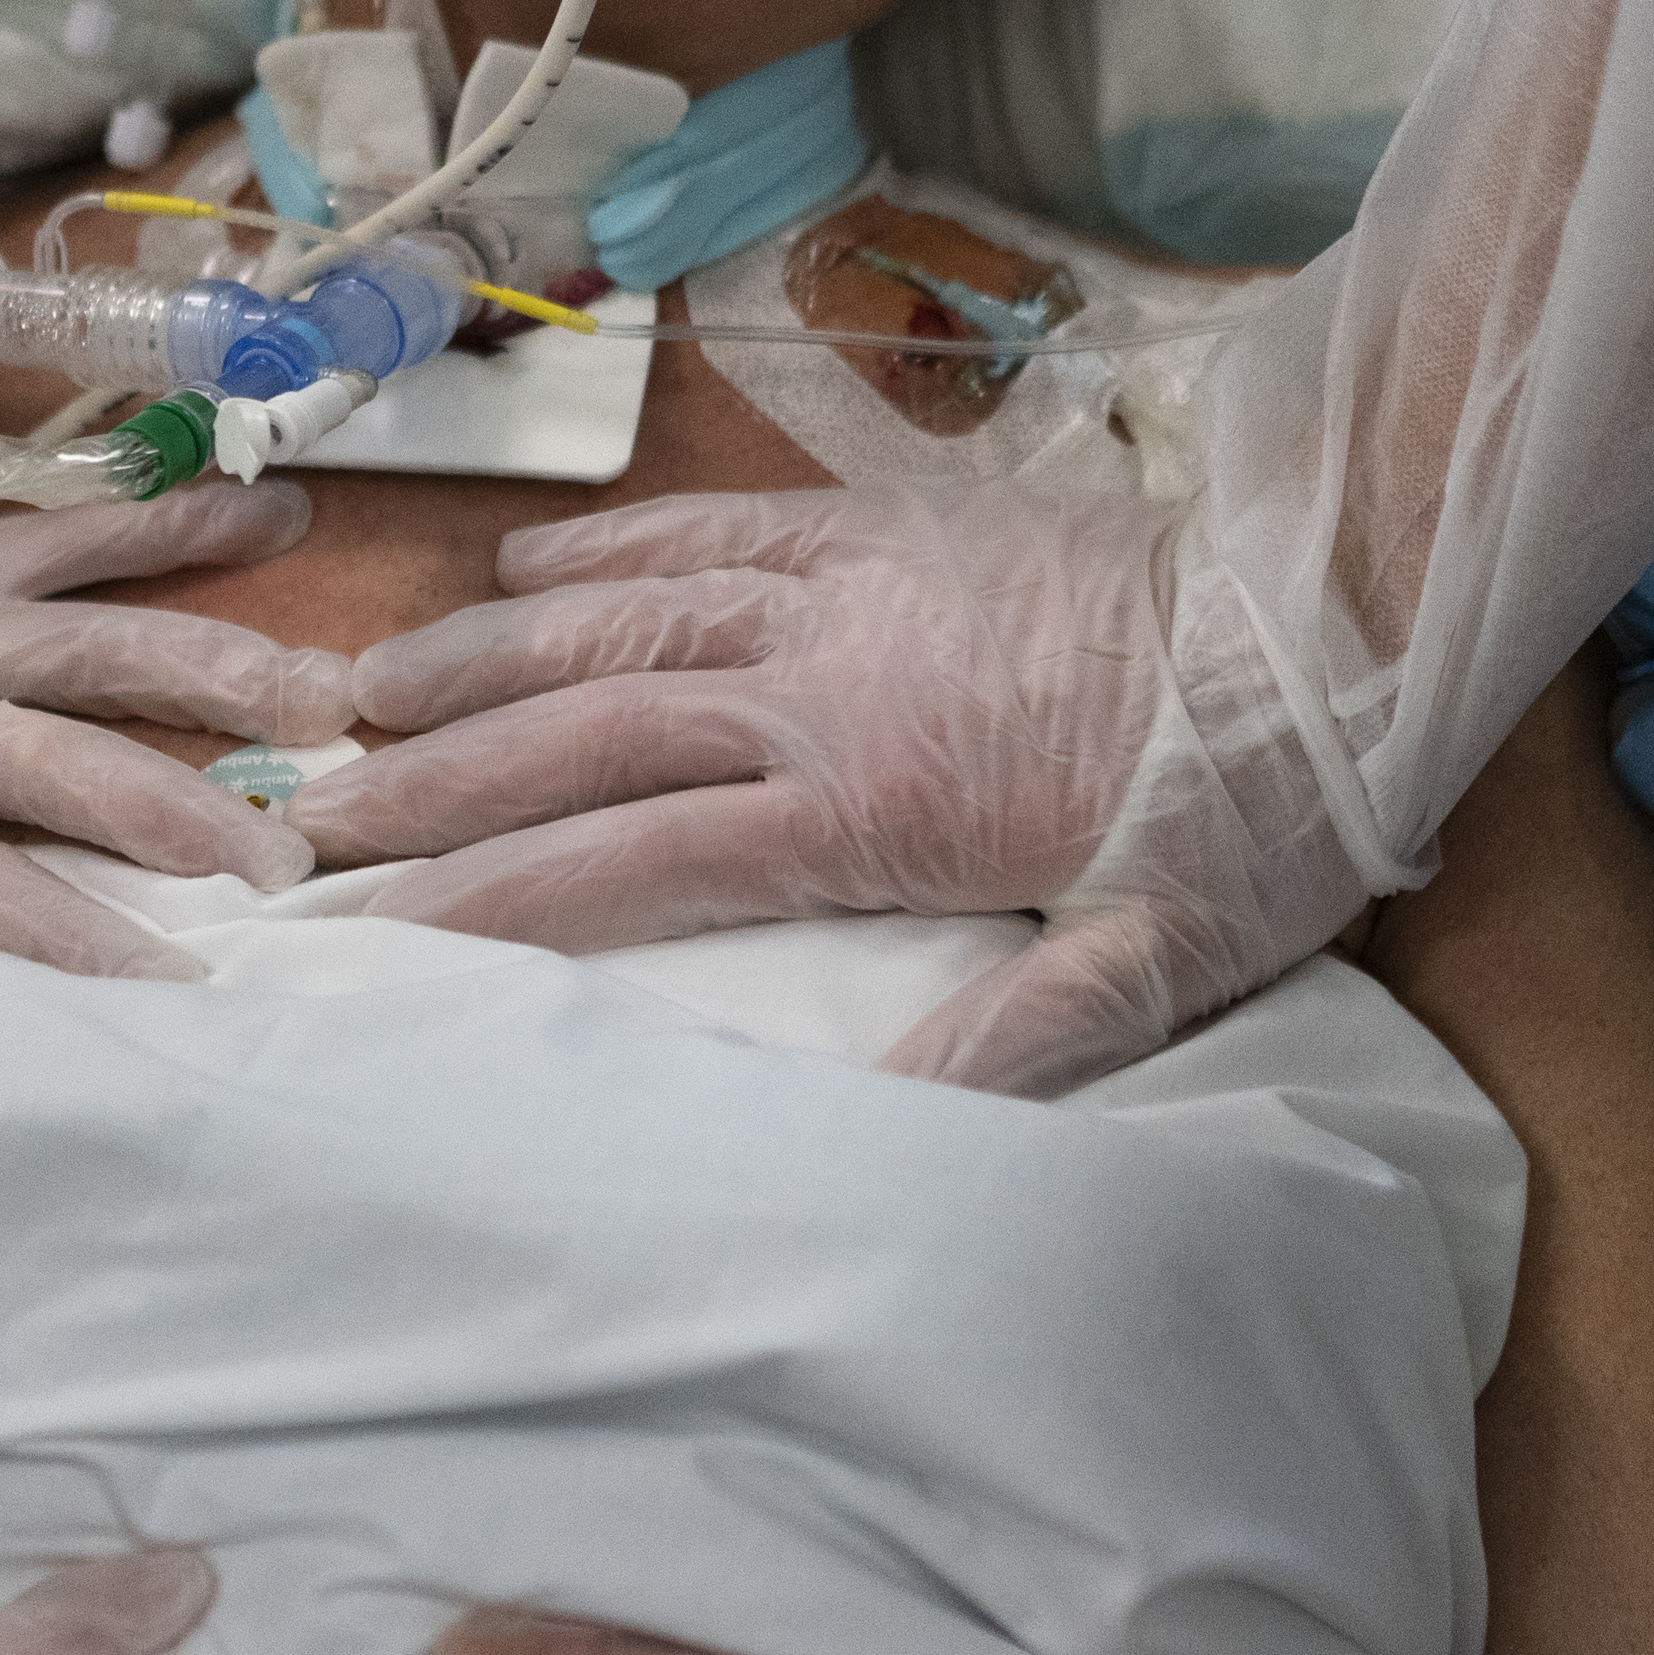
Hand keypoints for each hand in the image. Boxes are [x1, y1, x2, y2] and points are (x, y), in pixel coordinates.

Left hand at [0, 486, 357, 1028]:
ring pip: (98, 647)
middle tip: (286, 860)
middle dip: (182, 814)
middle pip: (63, 765)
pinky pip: (77, 535)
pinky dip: (174, 524)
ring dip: (216, 670)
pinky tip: (277, 523)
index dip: (77, 939)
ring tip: (327, 703)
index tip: (175, 987)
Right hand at [284, 479, 1379, 1097]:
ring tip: (369, 695)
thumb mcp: (1160, 957)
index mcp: (866, 804)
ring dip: (485, 660)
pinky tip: (524, 575)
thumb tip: (880, 1134)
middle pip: (585, 733)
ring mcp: (844, 587)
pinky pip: (714, 525)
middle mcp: (822, 684)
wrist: (1336, 604)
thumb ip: (1016, 1042)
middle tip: (317, 815)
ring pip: (620, 616)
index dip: (492, 893)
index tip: (378, 920)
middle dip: (440, 780)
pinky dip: (607, 547)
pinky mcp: (884, 520)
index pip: (631, 858)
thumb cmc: (1255, 800)